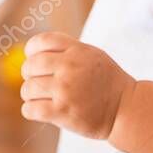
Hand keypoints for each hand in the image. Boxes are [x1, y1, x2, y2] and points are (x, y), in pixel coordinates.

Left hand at [21, 32, 135, 139]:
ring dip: (30, 95)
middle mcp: (70, 67)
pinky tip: (40, 110)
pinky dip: (30, 110)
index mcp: (78, 51)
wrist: (125, 108)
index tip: (33, 58)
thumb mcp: (93, 55)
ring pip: (27, 88)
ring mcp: (65, 90)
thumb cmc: (108, 82)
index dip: (31, 49)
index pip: (42, 41)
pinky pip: (30, 109)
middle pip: (31, 65)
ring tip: (41, 98)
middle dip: (29, 74)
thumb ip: (69, 51)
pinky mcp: (62, 112)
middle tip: (36, 81)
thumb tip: (35, 52)